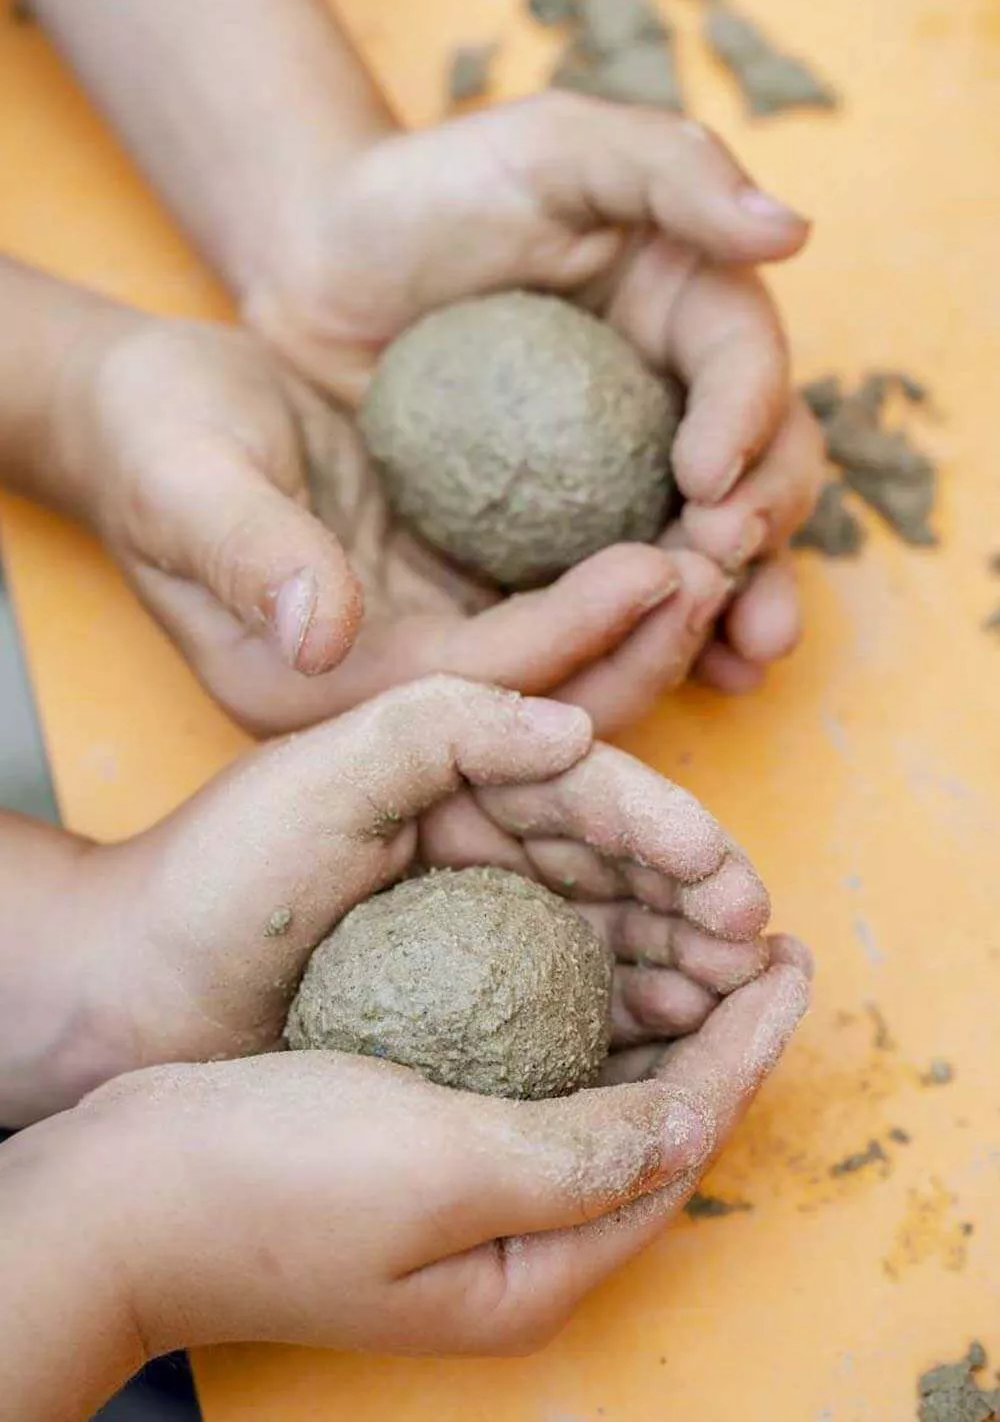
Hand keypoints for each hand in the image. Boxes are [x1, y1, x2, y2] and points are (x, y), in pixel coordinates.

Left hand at [60, 678, 803, 1117]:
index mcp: (453, 771)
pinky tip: (678, 1029)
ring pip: (609, 927)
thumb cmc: (215, 877)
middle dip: (694, 892)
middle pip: (615, 857)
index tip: (725, 873)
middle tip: (753, 942)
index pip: (583, 784)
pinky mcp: (471, 999)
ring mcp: (481, 922)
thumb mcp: (324, 768)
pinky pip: (572, 995)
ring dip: (681, 953)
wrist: (132, 1000)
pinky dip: (631, 1008)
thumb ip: (447, 721)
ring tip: (738, 990)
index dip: (662, 824)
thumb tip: (577, 729)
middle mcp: (479, 839)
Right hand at [78, 958, 808, 1362]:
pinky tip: (586, 957)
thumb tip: (692, 1118)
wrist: (126, 1192)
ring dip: (656, 1017)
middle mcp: (516, 1241)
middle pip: (653, 1125)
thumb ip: (578, 1154)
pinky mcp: (426, 1143)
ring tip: (699, 939)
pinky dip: (577, 1016)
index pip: (680, 1145)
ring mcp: (469, 1195)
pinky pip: (534, 1075)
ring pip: (598, 1094)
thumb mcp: (442, 1168)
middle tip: (761, 941)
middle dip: (717, 1033)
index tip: (788, 959)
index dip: (745, 1050)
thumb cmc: (271, 1184)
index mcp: (537, 1266)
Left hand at [243, 93, 823, 702]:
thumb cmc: (428, 191)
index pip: (747, 364)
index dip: (748, 421)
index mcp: (691, 304)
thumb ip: (666, 167)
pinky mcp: (562, 535)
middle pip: (759, 469)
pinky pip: (621, 594)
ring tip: (744, 652)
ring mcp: (624, 474)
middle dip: (763, 526)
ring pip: (710, 546)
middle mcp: (676, 397)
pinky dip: (655, 635)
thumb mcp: (548, 149)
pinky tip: (684, 679)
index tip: (710, 476)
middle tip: (724, 567)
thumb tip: (791, 230)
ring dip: (738, 602)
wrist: (322, 265)